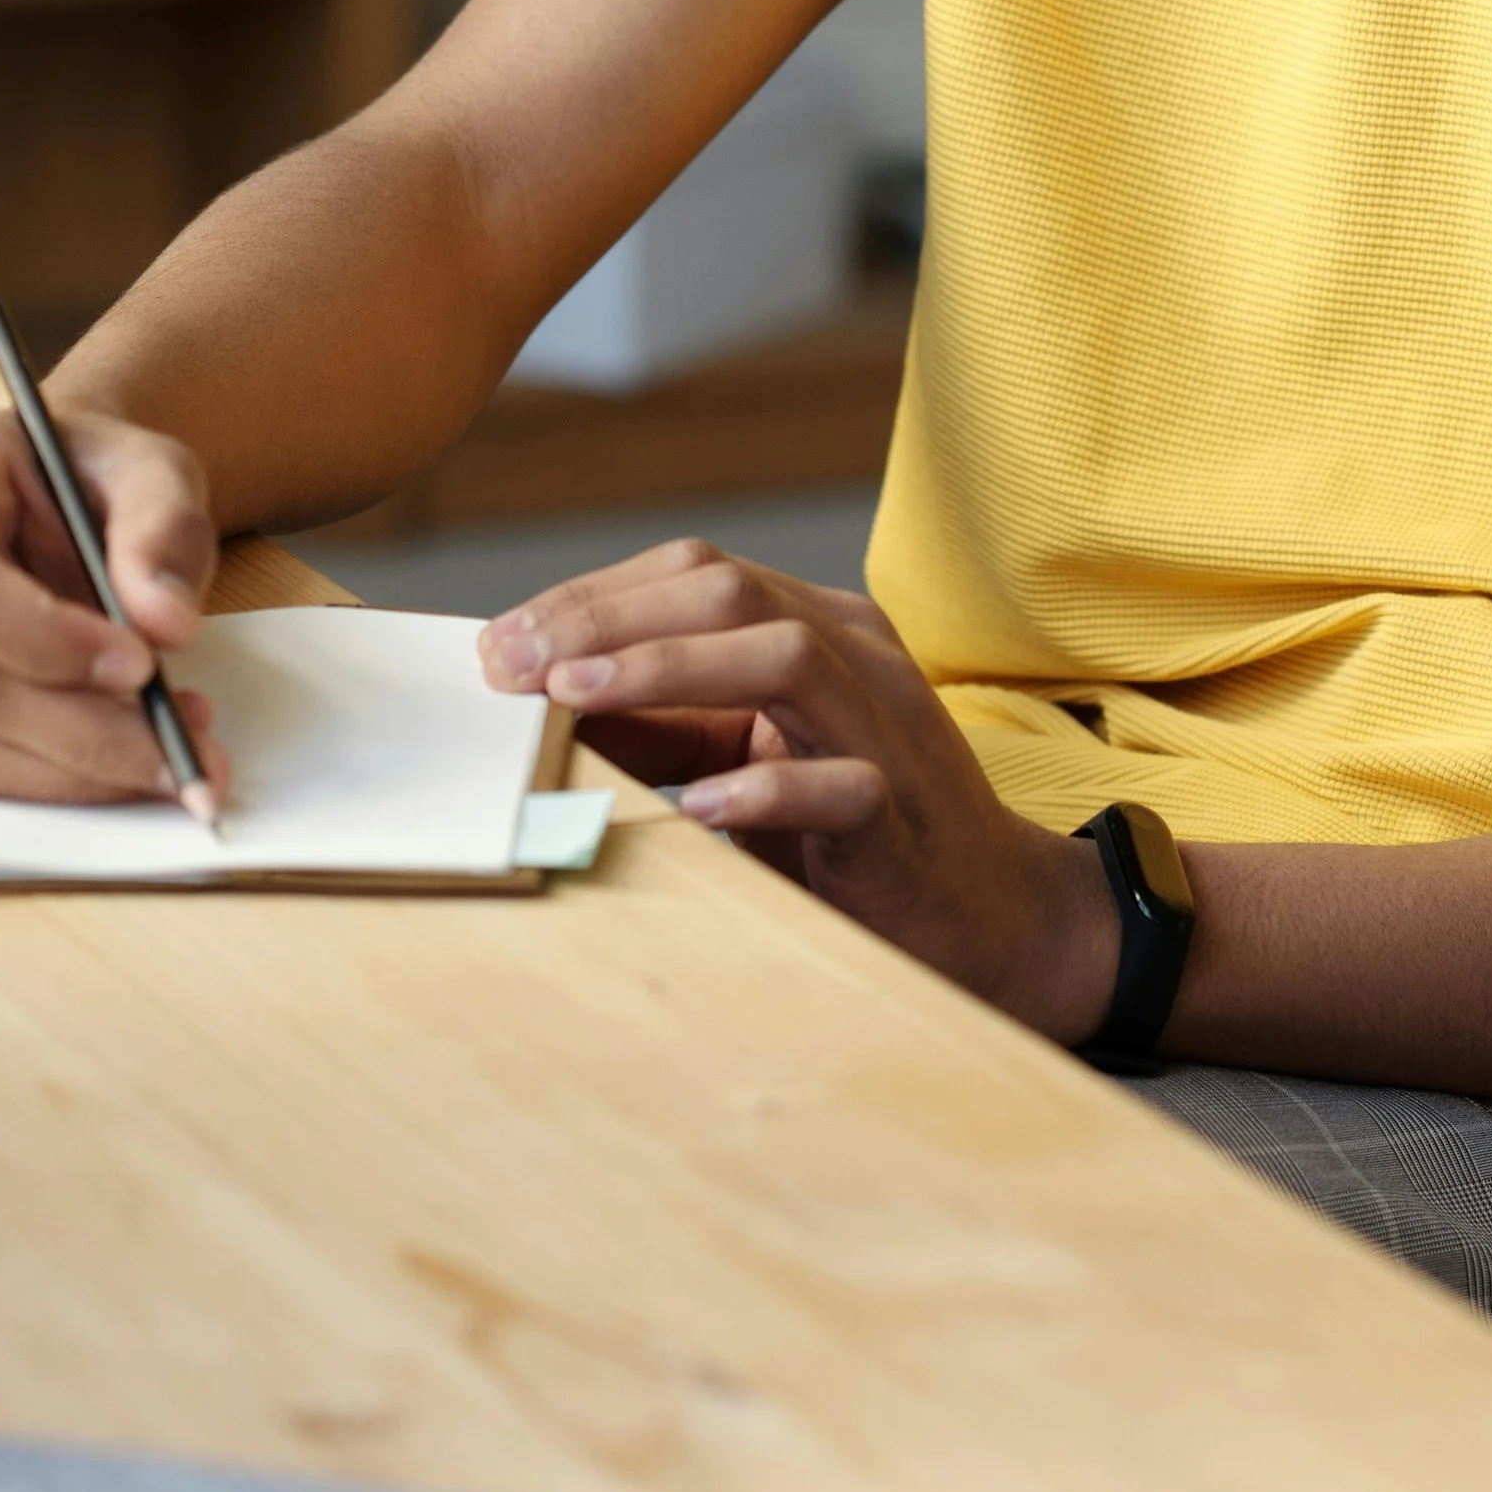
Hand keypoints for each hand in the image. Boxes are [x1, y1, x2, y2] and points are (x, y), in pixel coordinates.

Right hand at [0, 409, 229, 807]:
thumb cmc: (96, 470)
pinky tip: (131, 757)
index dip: (38, 636)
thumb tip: (168, 624)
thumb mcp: (152, 467)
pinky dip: (58, 776)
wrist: (61, 486)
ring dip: (76, 768)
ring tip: (174, 753)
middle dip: (82, 730)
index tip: (139, 665)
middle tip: (185, 747)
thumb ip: (163, 528)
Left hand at [479, 540, 1116, 1041]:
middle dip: (604, 617)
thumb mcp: (745, 760)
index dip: (592, 593)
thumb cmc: (844, 837)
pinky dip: (762, 790)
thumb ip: (665, 725)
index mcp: (818, 625)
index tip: (500, 642)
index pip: (697, 571)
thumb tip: (536, 703)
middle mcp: (857, 654)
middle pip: (728, 593)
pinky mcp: (902, 814)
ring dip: (666, 669)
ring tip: (573, 696)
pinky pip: (837, 786)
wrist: (991, 920)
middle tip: (511, 663)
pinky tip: (696, 809)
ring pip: (784, 658)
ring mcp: (887, 727)